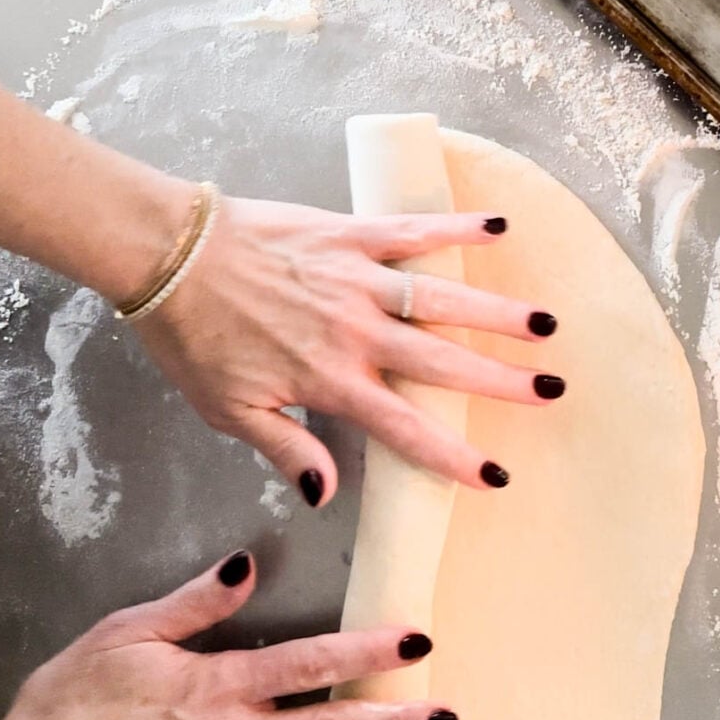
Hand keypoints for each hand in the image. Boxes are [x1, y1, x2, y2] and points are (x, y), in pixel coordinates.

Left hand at [137, 198, 562, 503]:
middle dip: (501, 381)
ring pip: (442, 298)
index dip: (452, 456)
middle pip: (444, 362)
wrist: (169, 256)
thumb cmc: (193, 337)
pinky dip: (454, 227)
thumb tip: (327, 493)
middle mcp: (356, 331)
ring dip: (497, 312)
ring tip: (546, 324)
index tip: (494, 476)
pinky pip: (411, 231)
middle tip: (550, 391)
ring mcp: (357, 279)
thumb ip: (285, 449)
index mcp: (331, 380)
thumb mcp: (230, 411)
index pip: (405, 428)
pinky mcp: (348, 234)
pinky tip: (495, 227)